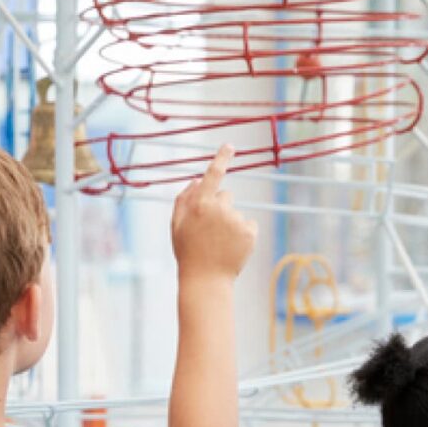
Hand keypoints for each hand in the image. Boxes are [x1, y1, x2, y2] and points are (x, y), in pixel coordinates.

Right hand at [171, 145, 256, 280]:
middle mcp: (219, 208)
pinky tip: (232, 247)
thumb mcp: (177, 225)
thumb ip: (183, 200)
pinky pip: (249, 225)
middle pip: (226, 196)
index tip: (230, 146)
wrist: (206, 280)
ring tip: (220, 244)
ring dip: (230, 224)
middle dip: (220, 207)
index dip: (222, 158)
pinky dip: (243, 234)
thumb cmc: (188, 252)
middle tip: (210, 231)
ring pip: (236, 213)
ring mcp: (236, 219)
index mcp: (200, 204)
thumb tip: (197, 181)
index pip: (213, 174)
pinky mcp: (250, 232)